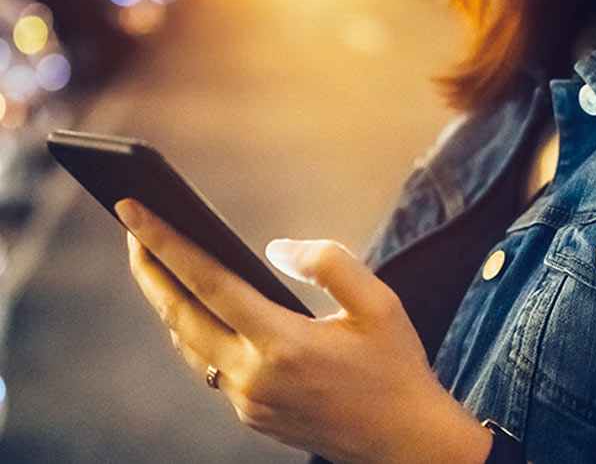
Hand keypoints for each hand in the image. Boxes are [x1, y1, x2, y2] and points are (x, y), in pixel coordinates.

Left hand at [115, 199, 491, 463]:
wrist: (405, 442)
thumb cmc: (394, 366)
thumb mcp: (378, 302)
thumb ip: (327, 263)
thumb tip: (276, 248)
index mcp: (282, 344)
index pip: (208, 283)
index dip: (166, 244)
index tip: (134, 213)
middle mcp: (254, 376)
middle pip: (181, 316)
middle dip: (149, 270)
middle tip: (133, 230)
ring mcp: (249, 402)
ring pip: (191, 345)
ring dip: (170, 302)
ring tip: (160, 264)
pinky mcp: (253, 415)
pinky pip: (211, 366)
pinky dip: (198, 331)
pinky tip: (203, 310)